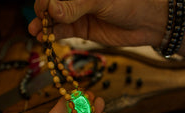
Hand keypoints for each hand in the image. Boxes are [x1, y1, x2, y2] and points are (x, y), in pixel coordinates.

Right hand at [28, 0, 167, 46]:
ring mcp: (79, 14)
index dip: (45, 1)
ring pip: (55, 19)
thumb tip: (51, 8)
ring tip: (37, 33)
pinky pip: (64, 31)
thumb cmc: (130, 2)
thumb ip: (76, 5)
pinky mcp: (83, 29)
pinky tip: (48, 38)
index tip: (43, 10)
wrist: (148, 22)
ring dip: (44, 26)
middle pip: (52, 5)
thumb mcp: (101, 0)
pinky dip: (55, 34)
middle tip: (38, 24)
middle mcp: (77, 0)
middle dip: (42, 14)